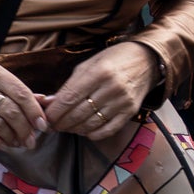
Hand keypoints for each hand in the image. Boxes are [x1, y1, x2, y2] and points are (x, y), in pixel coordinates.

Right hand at [0, 61, 45, 149]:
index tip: (43, 124)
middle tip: (31, 139)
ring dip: (12, 137)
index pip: (20, 92)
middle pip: (11, 110)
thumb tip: (42, 100)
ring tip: (18, 143)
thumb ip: (12, 88)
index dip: (35, 111)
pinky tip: (1, 145)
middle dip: (25, 128)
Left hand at [43, 42, 157, 139]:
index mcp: (99, 72)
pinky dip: (93, 134)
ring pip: (91, 124)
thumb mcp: (89, 64)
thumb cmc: (114, 59)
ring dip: (74, 129)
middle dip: (61, 123)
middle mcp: (112, 88)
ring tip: (67, 127)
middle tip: (53, 125)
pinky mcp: (131, 111)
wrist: (147, 60)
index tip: (46, 117)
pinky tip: (85, 130)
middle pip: (78, 114)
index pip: (69, 99)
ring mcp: (123, 101)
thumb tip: (49, 103)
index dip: (54, 112)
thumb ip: (69, 85)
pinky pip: (108, 130)